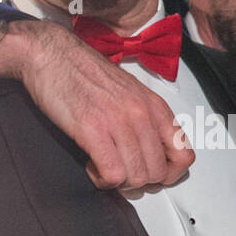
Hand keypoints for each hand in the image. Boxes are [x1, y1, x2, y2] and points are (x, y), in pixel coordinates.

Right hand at [0, 20, 193, 190]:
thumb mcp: (129, 92)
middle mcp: (142, 113)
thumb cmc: (85, 72)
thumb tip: (154, 156)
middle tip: (121, 171)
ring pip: (137, 177)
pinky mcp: (92, 129)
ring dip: (119, 182)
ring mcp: (118, 121)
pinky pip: (112, 174)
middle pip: (159, 173)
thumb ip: (146, 120)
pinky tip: (92, 166)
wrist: (51, 53)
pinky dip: (102, 180)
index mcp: (155, 105)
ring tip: (103, 168)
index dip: (169, 173)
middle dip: (139, 181)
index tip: (150, 173)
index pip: (184, 155)